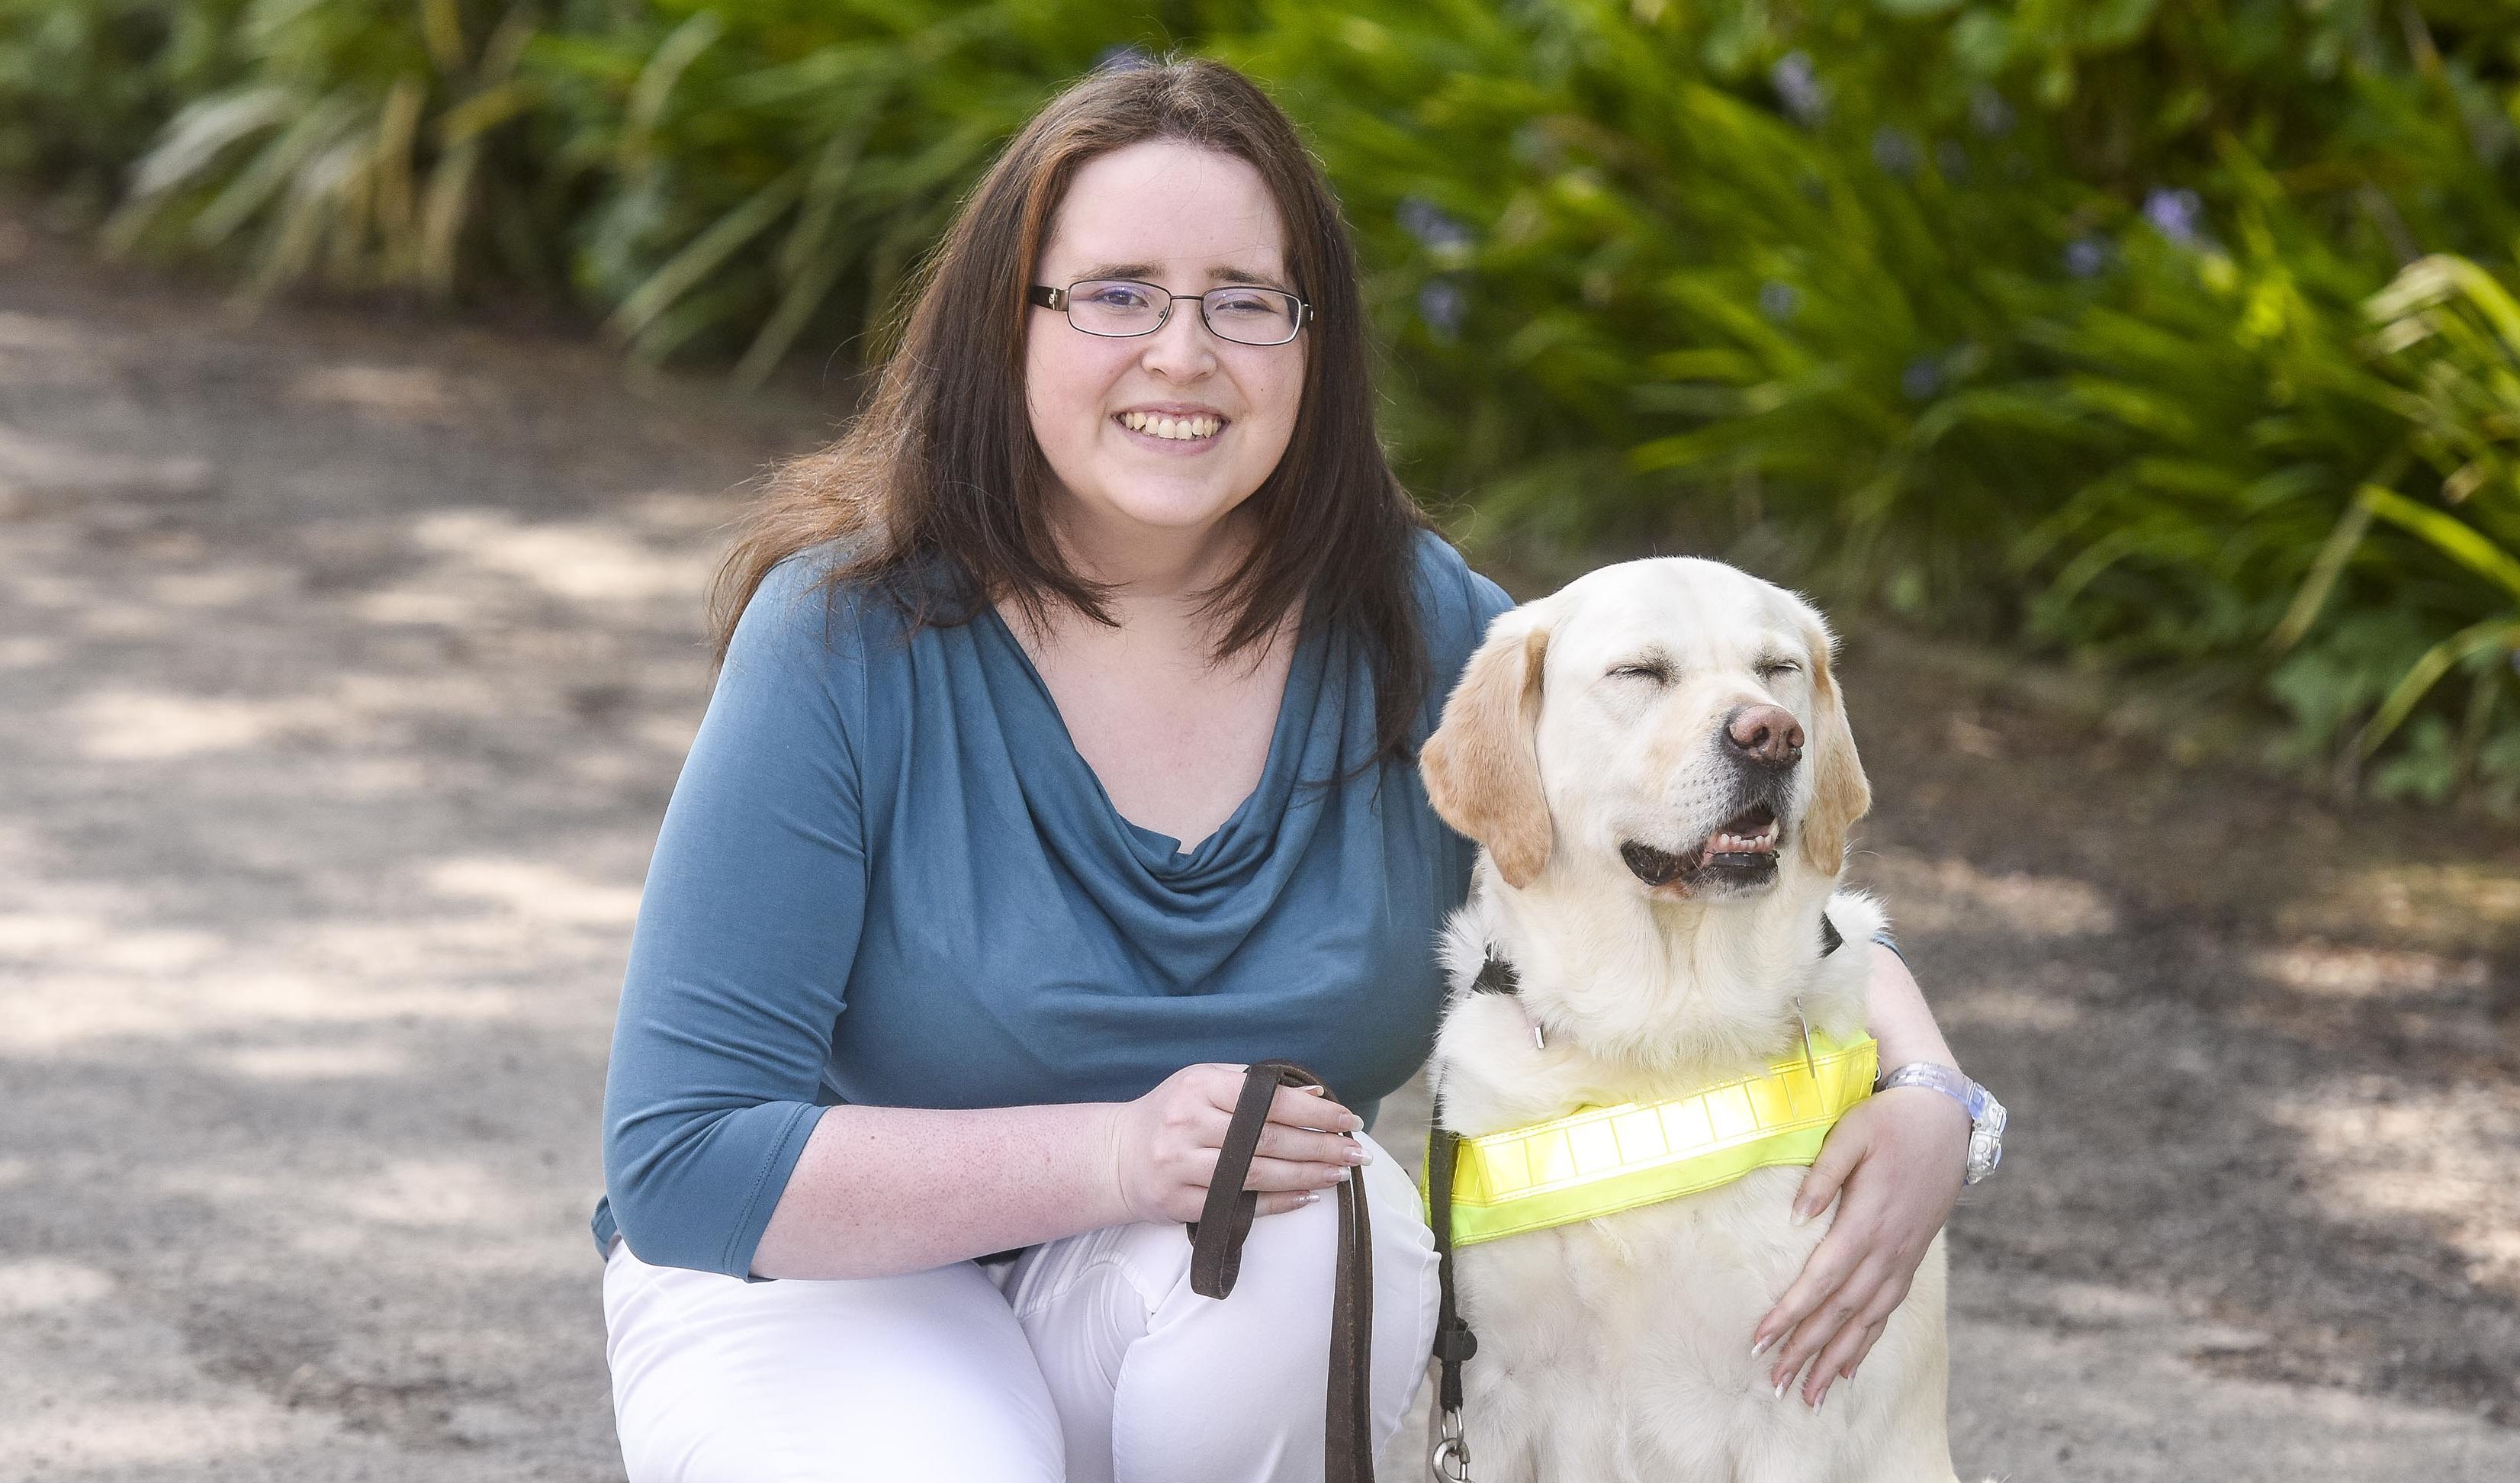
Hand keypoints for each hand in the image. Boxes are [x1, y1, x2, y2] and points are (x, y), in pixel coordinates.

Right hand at [1106, 1063, 1366, 1224]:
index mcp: (1198, 1086)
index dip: (1314, 1111)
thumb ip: (1254, 1088)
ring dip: (1307, 1175)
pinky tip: (1309, 1196)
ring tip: (1342, 1173)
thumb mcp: (1205, 1085)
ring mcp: (1180, 1165)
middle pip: (1267, 1139)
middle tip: (1358, 1151)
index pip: (1268, 1099)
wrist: (1114, 1156)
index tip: (1349, 1118)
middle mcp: (1187, 1124)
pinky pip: (1237, 1204)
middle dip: (1320, 1146)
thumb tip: (1314, 1095)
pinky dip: (1277, 1202)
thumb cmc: (1172, 1114)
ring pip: (1256, 1173)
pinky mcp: (1178, 1201)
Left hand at [1750, 1083, 1967, 1408]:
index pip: (1822, 1279)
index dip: (1790, 1313)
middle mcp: (1887, 1250)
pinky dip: (1867, 1344)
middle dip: (1806, 1350)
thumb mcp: (1851, 1134)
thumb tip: (1796, 1217)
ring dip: (1836, 1360)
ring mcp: (1902, 1259)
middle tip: (1775, 1383)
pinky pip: (1886, 1312)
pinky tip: (1848, 1370)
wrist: (1945, 1119)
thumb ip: (1823, 1175)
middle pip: (1841, 1312)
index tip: (1761, 1340)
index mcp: (1868, 1220)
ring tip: (1809, 1396)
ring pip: (1866, 1322)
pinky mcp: (1909, 1260)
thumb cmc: (1889, 1121)